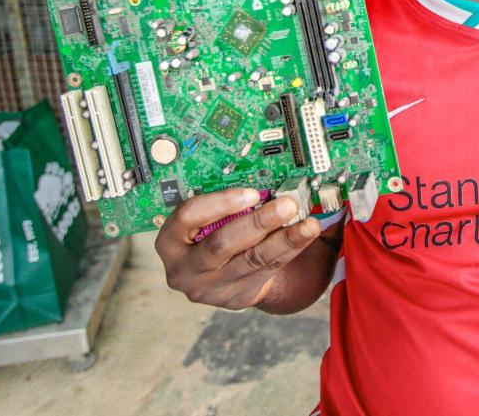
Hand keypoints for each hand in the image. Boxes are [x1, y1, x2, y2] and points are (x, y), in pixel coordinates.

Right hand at [155, 188, 321, 309]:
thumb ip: (224, 205)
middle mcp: (185, 269)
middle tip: (287, 205)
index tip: (252, 192)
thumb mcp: (205, 220)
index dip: (220, 203)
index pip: (187, 217)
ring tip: (308, 223)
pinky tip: (305, 236)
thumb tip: (263, 180)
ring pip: (251, 260)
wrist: (223, 275)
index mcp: (170, 241)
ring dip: (284, 239)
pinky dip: (289, 250)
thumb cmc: (213, 234)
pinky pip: (267, 270)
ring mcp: (210, 288)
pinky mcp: (236, 298)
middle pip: (222, 244)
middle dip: (259, 222)